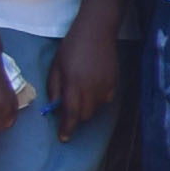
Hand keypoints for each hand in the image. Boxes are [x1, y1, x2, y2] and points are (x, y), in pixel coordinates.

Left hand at [49, 13, 116, 136]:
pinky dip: (98, 100)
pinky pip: (106, 100)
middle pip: (86, 115)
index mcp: (74, 84)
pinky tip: (93, 89)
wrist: (97, 32)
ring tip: (81, 95)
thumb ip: (55, 88)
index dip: (67, 128)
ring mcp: (105, 86)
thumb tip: (54, 107)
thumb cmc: (71, 47)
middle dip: (77, 117)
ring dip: (87, 108)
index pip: (71, 113)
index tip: (63, 138)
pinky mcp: (114, 83)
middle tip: (68, 109)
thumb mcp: (56, 66)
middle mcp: (91, 89)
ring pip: (96, 109)